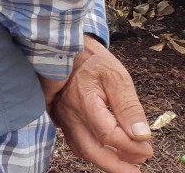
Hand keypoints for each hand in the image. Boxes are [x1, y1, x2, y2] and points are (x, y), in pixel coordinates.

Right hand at [47, 36, 153, 172]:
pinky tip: (109, 153)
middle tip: (137, 170)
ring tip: (127, 165)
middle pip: (91, 150)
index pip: (108, 134)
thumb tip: (142, 135)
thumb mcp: (117, 77)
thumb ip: (129, 107)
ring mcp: (62, 117)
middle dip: (116, 165)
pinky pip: (76, 142)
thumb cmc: (92, 60)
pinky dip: (93, 152)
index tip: (148, 148)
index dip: (130, 146)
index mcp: (84, 101)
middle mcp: (69, 113)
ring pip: (82, 149)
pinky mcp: (61, 118)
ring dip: (105, 161)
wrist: (64, 49)